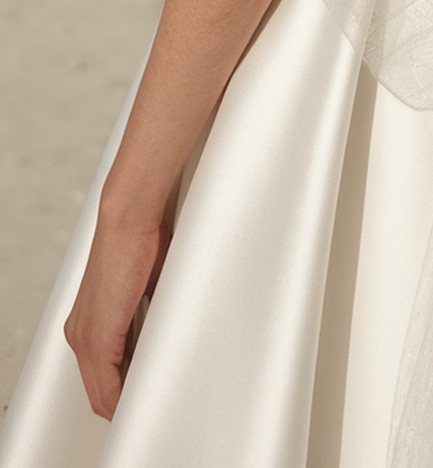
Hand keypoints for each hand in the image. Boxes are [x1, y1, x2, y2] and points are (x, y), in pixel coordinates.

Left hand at [64, 199, 170, 419]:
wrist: (128, 220)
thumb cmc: (141, 245)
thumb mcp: (145, 291)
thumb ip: (146, 319)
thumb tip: (163, 337)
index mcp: (87, 324)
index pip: (100, 377)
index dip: (123, 391)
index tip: (146, 393)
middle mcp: (78, 335)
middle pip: (99, 393)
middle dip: (126, 403)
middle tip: (153, 403)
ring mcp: (84, 338)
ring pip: (102, 395)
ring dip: (128, 401)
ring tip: (154, 399)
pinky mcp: (97, 339)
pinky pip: (108, 387)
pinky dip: (126, 397)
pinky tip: (144, 394)